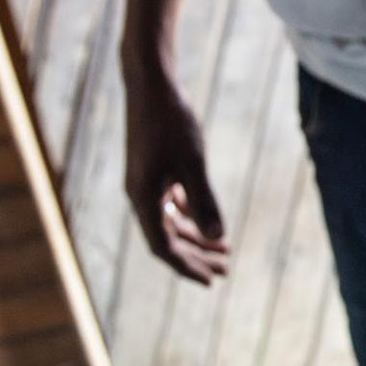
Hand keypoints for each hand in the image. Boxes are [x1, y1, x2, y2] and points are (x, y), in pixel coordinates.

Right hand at [123, 64, 229, 284]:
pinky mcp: (152, 170)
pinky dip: (189, 216)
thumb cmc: (172, 121)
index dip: (188, 267)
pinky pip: (168, 205)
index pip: (163, 248)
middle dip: (196, 256)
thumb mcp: (194, 163)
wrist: (151, 84)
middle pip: (167, 239)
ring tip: (224, 249)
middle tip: (226, 269)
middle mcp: (139, 195)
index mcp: (143, 198)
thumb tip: (218, 239)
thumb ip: (206, 201)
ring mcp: (144, 183)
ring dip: (196, 238)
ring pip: (170, 223)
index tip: (212, 281)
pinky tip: (208, 222)